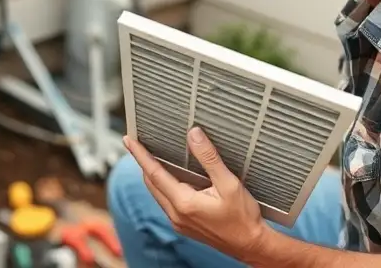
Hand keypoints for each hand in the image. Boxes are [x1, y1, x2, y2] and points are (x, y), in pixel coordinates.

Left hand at [124, 127, 270, 260]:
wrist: (250, 245)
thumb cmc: (242, 218)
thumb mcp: (229, 183)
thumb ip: (209, 158)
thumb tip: (194, 135)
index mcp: (184, 203)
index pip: (154, 173)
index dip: (140, 154)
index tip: (130, 140)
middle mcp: (176, 214)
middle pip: (151, 183)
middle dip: (143, 162)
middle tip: (137, 144)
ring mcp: (178, 222)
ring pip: (157, 193)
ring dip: (152, 174)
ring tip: (150, 156)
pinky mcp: (184, 225)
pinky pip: (166, 201)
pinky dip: (163, 186)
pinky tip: (170, 177)